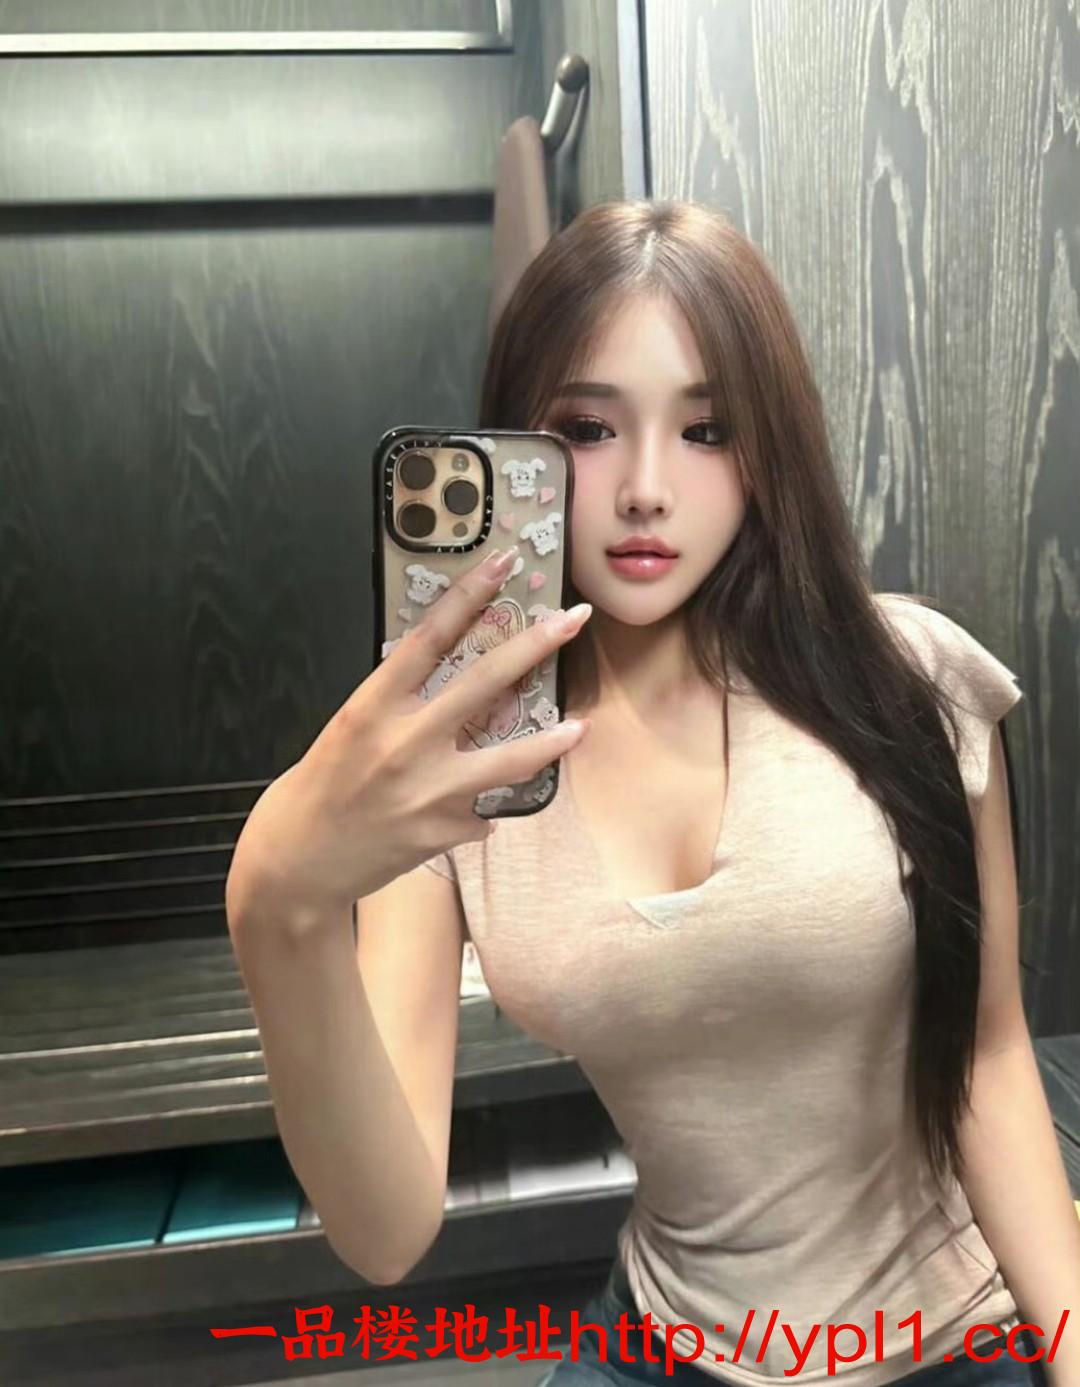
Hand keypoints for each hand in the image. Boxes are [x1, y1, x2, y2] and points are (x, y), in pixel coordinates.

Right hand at [226, 546, 591, 922]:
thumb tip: (452, 680)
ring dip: (551, 742)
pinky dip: (483, 809)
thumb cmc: (323, 786)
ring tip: (580, 727)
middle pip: (484, 681)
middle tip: (573, 619)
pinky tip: (476, 813)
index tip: (503, 565)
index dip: (469, 596)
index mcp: (372, 707)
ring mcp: (430, 790)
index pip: (430, 638)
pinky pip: (483, 813)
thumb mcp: (351, 728)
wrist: (298, 861)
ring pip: (510, 758)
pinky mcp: (445, 831)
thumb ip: (398, 704)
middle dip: (535, 645)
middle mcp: (405, 743)